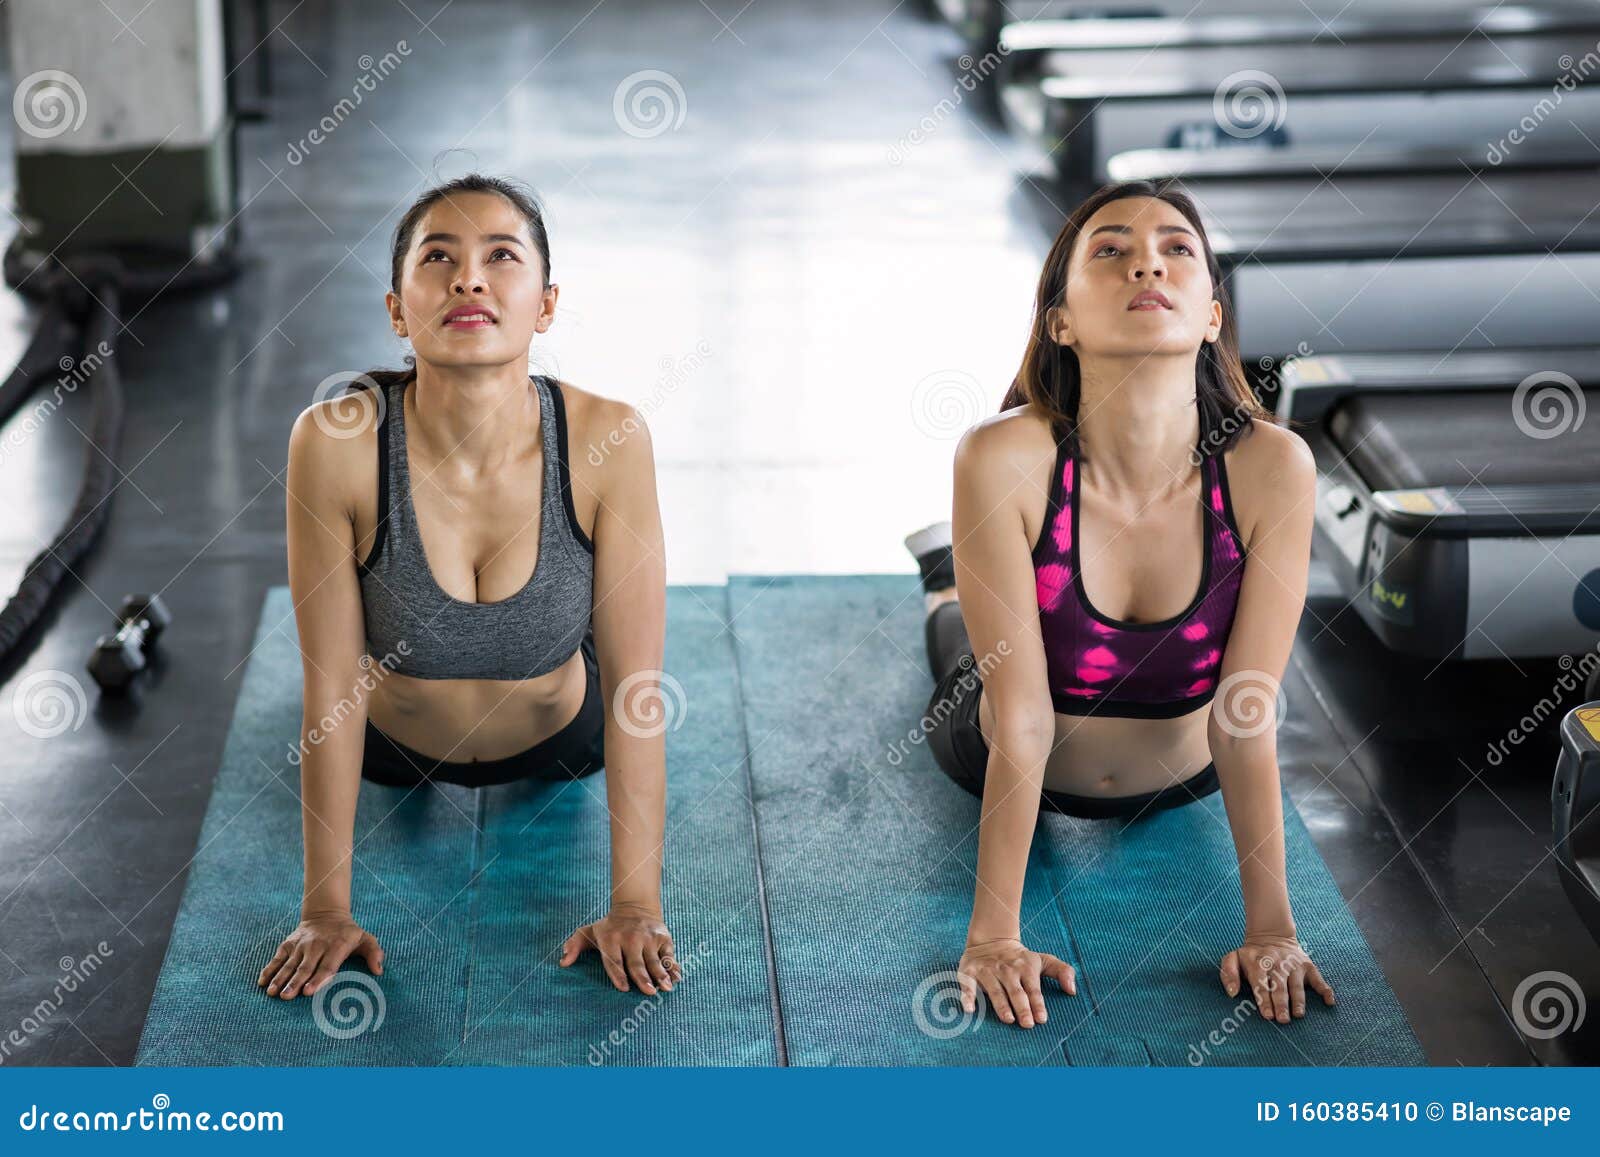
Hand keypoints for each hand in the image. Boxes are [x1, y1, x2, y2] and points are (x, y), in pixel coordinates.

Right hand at [258, 911, 383, 999]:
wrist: (326, 914)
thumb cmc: (348, 934)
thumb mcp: (365, 939)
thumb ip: (374, 953)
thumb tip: (379, 971)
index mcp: (336, 946)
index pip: (327, 965)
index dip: (318, 979)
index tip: (308, 991)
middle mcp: (316, 946)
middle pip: (305, 967)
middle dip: (295, 982)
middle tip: (287, 996)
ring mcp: (300, 945)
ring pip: (289, 964)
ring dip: (279, 978)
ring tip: (272, 992)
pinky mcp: (288, 944)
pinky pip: (277, 958)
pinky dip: (269, 969)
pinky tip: (262, 982)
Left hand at [559, 902, 680, 994]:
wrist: (635, 907)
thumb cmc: (609, 928)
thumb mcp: (589, 932)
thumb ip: (574, 946)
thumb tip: (562, 963)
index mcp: (610, 940)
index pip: (613, 960)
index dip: (618, 974)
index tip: (624, 988)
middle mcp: (630, 938)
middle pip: (636, 962)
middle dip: (642, 977)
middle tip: (648, 992)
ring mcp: (648, 938)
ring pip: (654, 960)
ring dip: (661, 974)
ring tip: (665, 987)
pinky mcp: (663, 938)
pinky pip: (668, 954)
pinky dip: (673, 966)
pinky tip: (676, 978)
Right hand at [958, 936, 1076, 1028]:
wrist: (990, 939)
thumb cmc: (1020, 959)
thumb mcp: (1043, 960)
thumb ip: (1062, 971)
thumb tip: (1073, 990)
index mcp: (1025, 968)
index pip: (1033, 989)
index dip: (1037, 1004)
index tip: (1042, 1019)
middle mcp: (1007, 970)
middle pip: (1015, 991)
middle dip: (1022, 1007)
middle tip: (1027, 1024)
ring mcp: (988, 971)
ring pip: (995, 990)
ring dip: (1001, 1005)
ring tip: (1008, 1019)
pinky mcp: (969, 972)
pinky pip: (968, 986)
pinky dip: (968, 996)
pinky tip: (970, 1009)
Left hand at [1220, 933, 1334, 1022]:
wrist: (1271, 935)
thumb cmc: (1250, 956)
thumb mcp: (1233, 958)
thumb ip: (1228, 973)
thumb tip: (1232, 993)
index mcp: (1257, 963)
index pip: (1261, 982)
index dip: (1264, 998)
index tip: (1267, 1015)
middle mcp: (1277, 964)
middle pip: (1279, 985)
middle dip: (1281, 1003)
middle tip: (1282, 1019)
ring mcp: (1293, 965)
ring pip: (1297, 984)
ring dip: (1299, 999)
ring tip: (1299, 1014)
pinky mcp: (1307, 966)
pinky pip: (1318, 978)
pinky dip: (1325, 989)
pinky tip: (1330, 1001)